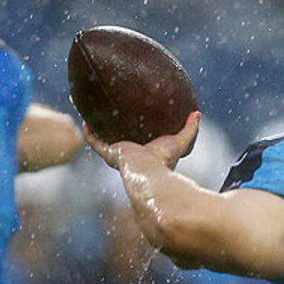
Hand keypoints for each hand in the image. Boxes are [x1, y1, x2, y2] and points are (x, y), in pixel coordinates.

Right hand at [85, 111, 200, 170]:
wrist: (149, 171)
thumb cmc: (165, 160)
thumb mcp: (180, 141)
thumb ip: (190, 128)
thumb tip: (198, 113)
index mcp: (146, 153)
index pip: (140, 142)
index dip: (137, 132)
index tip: (135, 121)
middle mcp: (131, 154)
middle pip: (120, 139)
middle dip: (115, 129)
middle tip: (110, 114)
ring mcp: (119, 154)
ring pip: (105, 139)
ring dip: (98, 128)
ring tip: (93, 114)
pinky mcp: (109, 154)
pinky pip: (95, 142)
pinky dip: (90, 133)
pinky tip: (85, 121)